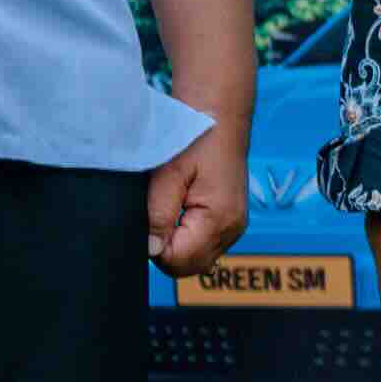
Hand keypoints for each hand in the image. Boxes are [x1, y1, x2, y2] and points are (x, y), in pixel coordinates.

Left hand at [146, 121, 250, 274]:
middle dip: (165, 251)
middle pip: (189, 267)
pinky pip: (205, 246)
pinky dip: (188, 239)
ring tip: (168, 211)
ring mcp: (234, 227)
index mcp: (219, 219)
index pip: (178, 261)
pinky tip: (180, 212)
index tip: (146, 221)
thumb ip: (158, 216)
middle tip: (154, 217)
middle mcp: (232, 229)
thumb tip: (150, 249)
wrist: (218, 115)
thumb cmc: (193, 138)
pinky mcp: (231, 221)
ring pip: (197, 260)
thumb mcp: (168, 175)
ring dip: (176, 246)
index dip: (154, 248)